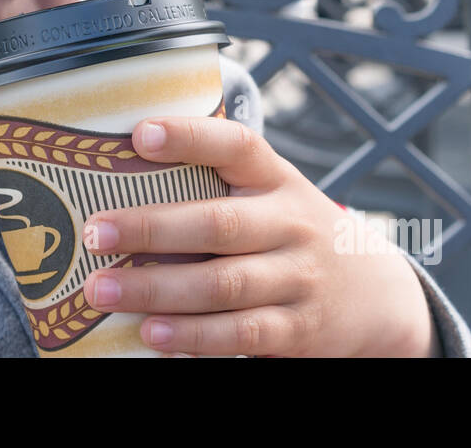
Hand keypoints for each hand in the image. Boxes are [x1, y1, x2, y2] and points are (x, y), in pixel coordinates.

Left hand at [79, 116, 438, 356]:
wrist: (375, 294)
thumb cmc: (290, 232)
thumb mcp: (270, 194)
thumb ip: (214, 182)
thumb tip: (116, 173)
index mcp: (276, 180)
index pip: (237, 145)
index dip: (191, 136)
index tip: (142, 134)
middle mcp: (290, 223)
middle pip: (218, 223)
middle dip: (151, 227)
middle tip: (95, 232)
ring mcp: (297, 278)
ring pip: (222, 284)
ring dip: (156, 290)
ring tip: (102, 291)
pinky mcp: (297, 329)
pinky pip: (241, 333)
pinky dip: (193, 336)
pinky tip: (152, 334)